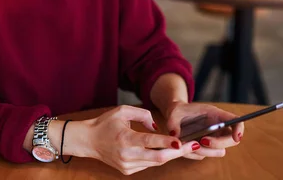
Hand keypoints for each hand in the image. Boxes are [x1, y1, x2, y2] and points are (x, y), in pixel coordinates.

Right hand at [63, 105, 198, 175]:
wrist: (88, 141)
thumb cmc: (105, 123)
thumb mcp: (122, 111)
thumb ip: (142, 114)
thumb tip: (158, 126)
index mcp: (125, 138)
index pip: (151, 142)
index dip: (168, 142)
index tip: (182, 141)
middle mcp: (127, 154)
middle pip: (159, 158)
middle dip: (179, 152)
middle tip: (194, 145)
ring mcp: (127, 165)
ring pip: (155, 162)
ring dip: (170, 155)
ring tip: (184, 147)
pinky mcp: (127, 171)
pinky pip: (148, 165)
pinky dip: (156, 158)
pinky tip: (162, 150)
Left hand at [165, 102, 243, 160]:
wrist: (175, 116)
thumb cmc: (178, 111)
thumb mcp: (174, 112)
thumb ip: (174, 122)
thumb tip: (175, 135)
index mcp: (216, 115)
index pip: (236, 121)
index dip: (239, 129)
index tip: (237, 137)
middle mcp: (218, 128)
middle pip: (232, 140)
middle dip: (219, 143)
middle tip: (202, 141)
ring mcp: (214, 139)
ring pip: (219, 151)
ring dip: (205, 151)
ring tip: (189, 143)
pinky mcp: (206, 148)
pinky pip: (205, 155)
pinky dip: (195, 153)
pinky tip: (185, 146)